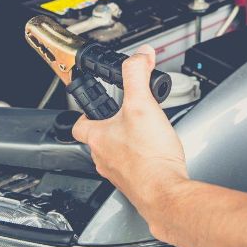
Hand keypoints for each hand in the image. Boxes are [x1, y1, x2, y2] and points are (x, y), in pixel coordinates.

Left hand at [72, 45, 188, 226]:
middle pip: (100, 136)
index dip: (85, 111)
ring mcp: (119, 172)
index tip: (94, 102)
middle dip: (114, 122)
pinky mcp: (136, 181)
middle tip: (130, 112)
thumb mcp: (142, 104)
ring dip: (128, 139)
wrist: (166, 191)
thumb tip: (140, 55)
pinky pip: (133, 164)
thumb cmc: (150, 157)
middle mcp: (104, 157)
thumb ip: (138, 75)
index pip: (79, 123)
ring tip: (145, 130)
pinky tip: (156, 149)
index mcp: (98, 138)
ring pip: (117, 151)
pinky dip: (142, 154)